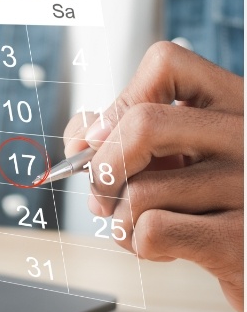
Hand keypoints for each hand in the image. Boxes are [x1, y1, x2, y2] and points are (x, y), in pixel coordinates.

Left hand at [64, 42, 243, 311]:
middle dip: (102, 167)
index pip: (165, 63)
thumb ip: (125, 131)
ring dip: (119, 218)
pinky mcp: (239, 240)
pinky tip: (161, 248)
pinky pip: (151, 230)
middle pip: (142, 125)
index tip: (101, 138)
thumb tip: (80, 141)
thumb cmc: (207, 200)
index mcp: (235, 103)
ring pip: (138, 190)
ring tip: (139, 225)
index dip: (119, 101)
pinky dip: (136, 243)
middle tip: (101, 193)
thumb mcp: (179, 153)